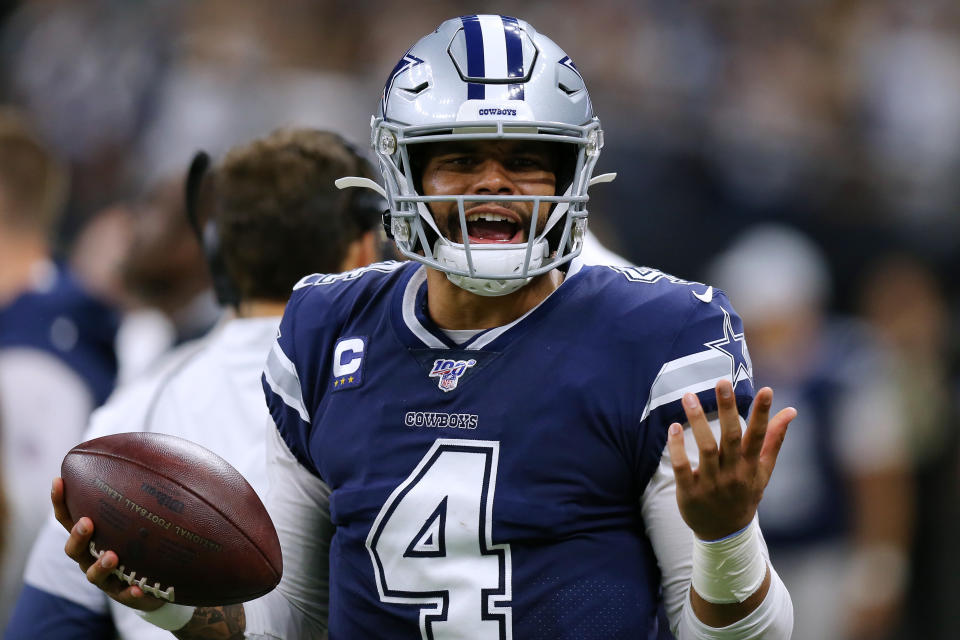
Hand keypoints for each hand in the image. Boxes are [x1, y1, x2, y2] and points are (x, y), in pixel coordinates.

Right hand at [51, 477, 164, 610]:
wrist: (156, 584)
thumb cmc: (140, 545)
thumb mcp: (138, 518)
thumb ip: (139, 495)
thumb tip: (155, 457)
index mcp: (91, 538)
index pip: (69, 519)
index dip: (60, 502)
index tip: (59, 480)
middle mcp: (92, 557)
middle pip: (74, 549)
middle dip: (77, 535)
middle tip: (87, 522)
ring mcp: (106, 578)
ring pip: (94, 574)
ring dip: (101, 565)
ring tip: (113, 556)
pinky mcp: (124, 594)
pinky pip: (124, 596)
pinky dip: (129, 592)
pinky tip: (139, 588)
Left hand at [667, 380, 795, 540]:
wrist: (724, 534)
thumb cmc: (744, 494)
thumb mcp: (763, 471)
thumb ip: (774, 440)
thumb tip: (791, 411)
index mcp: (751, 466)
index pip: (759, 436)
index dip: (763, 414)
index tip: (766, 390)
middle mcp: (733, 473)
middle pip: (731, 437)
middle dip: (728, 409)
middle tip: (721, 381)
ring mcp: (711, 483)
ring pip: (705, 448)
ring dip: (697, 421)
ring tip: (689, 396)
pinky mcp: (690, 492)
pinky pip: (683, 467)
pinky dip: (678, 448)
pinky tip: (674, 427)